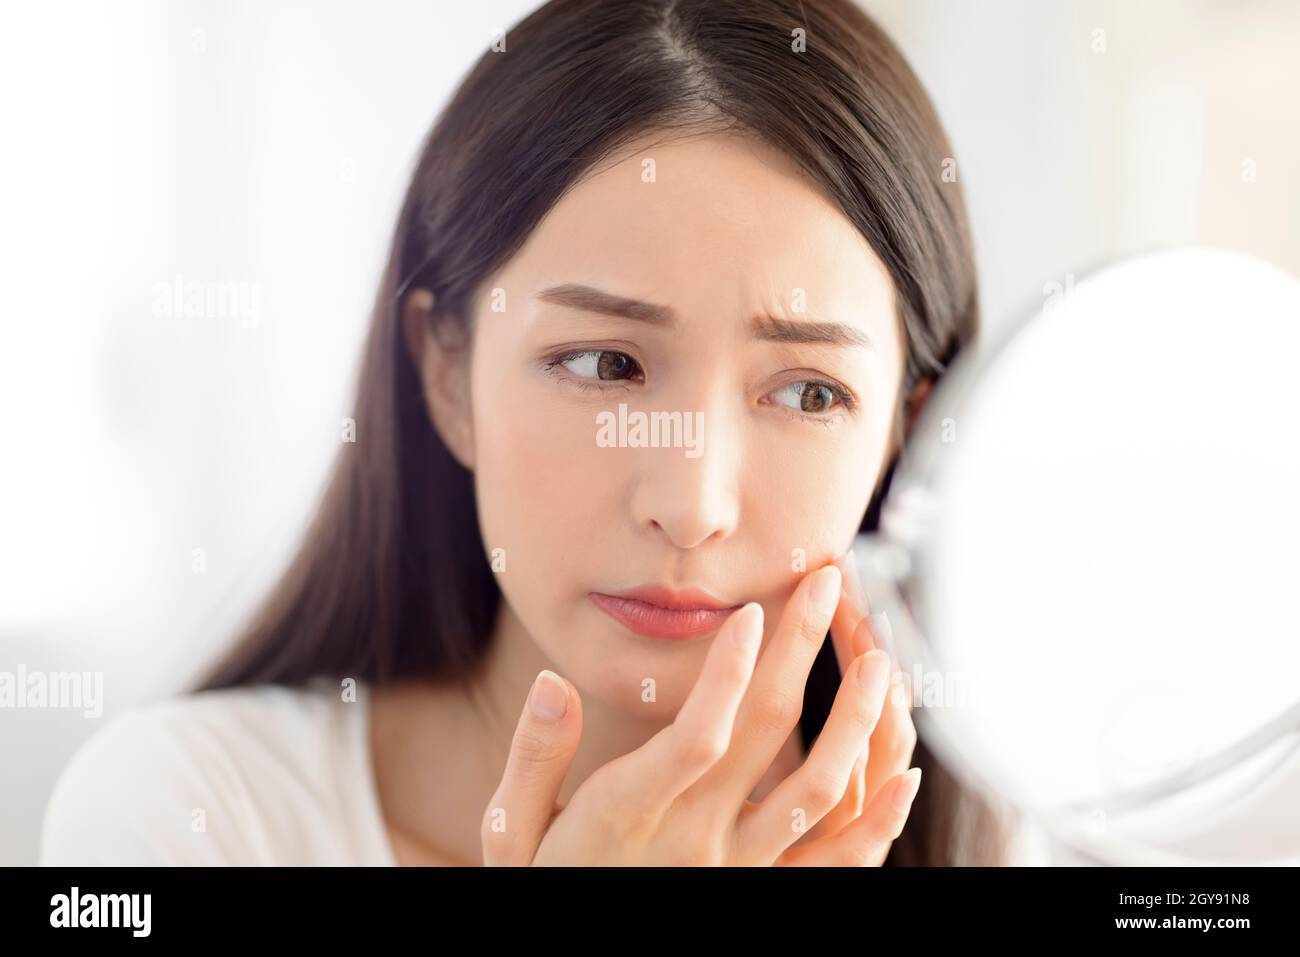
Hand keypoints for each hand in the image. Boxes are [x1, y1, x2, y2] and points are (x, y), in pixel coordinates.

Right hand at [480, 563, 921, 865]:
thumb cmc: (547, 888)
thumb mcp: (512, 834)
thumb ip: (534, 759)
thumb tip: (552, 682)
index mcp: (628, 813)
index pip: (696, 734)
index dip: (728, 671)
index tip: (753, 611)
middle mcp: (693, 841)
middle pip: (766, 735)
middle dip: (801, 649)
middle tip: (828, 581)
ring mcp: (737, 873)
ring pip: (815, 790)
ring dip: (854, 719)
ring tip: (877, 658)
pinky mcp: (765, 897)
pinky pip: (834, 863)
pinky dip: (877, 822)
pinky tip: (906, 776)